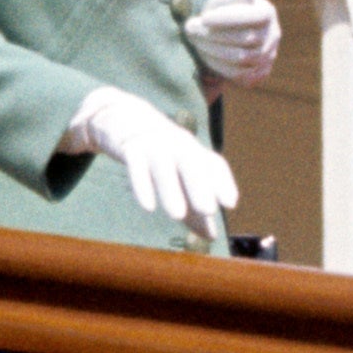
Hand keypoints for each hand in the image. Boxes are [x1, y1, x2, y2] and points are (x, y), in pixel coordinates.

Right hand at [67, 86, 237, 230]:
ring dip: (171, 189)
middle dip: (200, 185)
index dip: (223, 182)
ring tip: (178, 215)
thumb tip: (212, 237)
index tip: (231, 204)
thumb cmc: (158, 153)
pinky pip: (136, 164)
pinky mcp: (129, 146)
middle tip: (208, 210)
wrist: (122, 115)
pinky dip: (142, 184)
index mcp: (193, 151)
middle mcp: (176, 145)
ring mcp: (153, 144)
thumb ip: (193, 206)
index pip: (212, 163)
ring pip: (163, 164)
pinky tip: (148, 206)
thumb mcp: (177, 175)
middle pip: (191, 161)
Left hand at [181, 0, 280, 86]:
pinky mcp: (260, 73)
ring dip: (215, 50)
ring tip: (195, 40)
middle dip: (216, 35)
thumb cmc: (220, 14)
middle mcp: (273, 34)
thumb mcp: (222, 2)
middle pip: (248, 39)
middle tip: (191, 29)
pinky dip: (220, 65)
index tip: (204, 18)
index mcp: (266, 12)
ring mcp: (269, 55)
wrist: (223, 39)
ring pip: (243, 58)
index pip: (255, 16)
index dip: (230, 18)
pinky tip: (204, 54)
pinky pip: (241, 74)